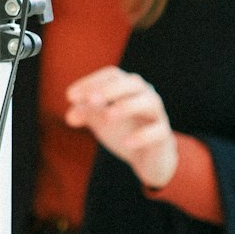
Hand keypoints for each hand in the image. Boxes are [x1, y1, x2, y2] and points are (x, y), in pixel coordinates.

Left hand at [64, 65, 178, 188]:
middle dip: (110, 89)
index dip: (91, 82)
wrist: (148, 158)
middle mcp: (145, 95)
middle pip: (131, 83)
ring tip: (107, 116)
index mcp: (128, 87)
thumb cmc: (123, 129)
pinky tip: (126, 142)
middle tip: (90, 100)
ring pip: (149, 102)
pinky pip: (158, 131)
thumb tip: (69, 117)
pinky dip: (143, 136)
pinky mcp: (164, 135)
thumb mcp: (100, 120)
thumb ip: (84, 113)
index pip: (111, 75)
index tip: (70, 96)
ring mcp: (157, 114)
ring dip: (127, 106)